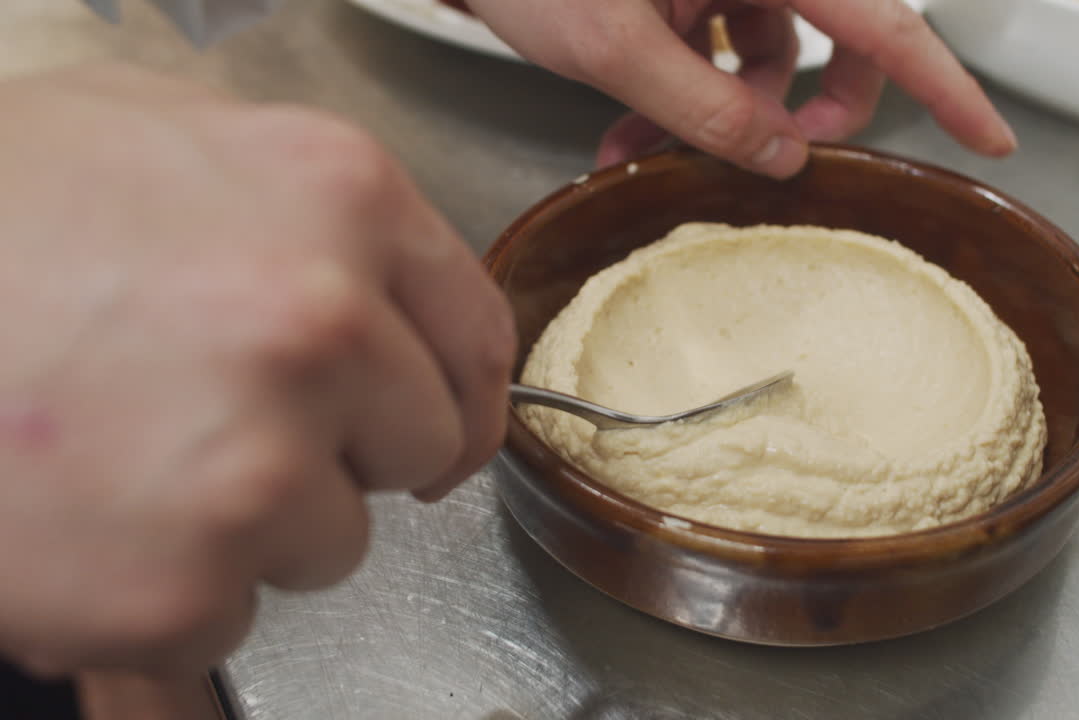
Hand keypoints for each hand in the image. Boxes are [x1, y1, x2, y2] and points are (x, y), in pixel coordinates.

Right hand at [0, 64, 513, 676]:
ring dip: (251, 524)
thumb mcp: (158, 136)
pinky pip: (231, 615)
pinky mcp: (180, 585)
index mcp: (335, 196)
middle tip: (224, 423)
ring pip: (332, 540)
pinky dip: (168, 592)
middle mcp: (317, 325)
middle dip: (344, 452)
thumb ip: (306, 208)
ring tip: (131, 459)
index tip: (437, 427)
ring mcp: (255, 464)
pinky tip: (87, 521)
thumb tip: (389, 295)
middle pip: (420, 446)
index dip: (456, 391)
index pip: (477, 335)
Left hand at [460, 0, 1015, 176]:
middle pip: (838, 37)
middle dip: (810, 111)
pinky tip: (626, 133)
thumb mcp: (613, 45)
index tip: (994, 135)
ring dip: (719, 116)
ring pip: (762, 53)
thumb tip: (779, 158)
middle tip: (785, 163)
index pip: (882, 22)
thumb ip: (702, 107)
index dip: (945, 84)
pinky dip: (679, 94)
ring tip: (649, 155)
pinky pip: (707, 47)